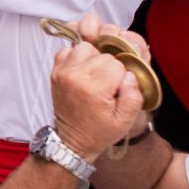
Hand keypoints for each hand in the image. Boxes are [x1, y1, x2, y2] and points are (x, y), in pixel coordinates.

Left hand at [48, 34, 146, 162]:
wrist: (72, 141)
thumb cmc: (99, 131)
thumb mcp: (125, 121)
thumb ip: (134, 96)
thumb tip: (130, 75)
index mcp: (94, 89)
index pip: (117, 65)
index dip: (122, 76)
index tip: (117, 90)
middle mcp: (76, 77)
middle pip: (103, 55)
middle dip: (110, 68)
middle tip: (107, 86)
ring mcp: (63, 73)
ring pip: (86, 48)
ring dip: (94, 59)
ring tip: (96, 76)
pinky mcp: (55, 72)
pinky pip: (69, 50)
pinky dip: (77, 57)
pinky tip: (83, 72)